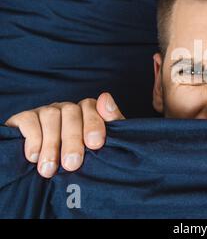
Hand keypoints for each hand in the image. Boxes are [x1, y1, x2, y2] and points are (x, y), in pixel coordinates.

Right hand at [4, 92, 124, 177]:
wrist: (53, 179)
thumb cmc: (85, 160)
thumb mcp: (102, 145)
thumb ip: (112, 121)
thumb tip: (105, 97)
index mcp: (86, 112)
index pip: (91, 107)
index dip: (93, 123)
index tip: (95, 144)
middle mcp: (66, 109)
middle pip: (71, 112)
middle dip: (72, 139)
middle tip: (72, 164)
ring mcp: (45, 112)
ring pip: (50, 115)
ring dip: (51, 144)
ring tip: (50, 169)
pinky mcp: (24, 119)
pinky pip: (28, 119)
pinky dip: (33, 138)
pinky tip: (34, 157)